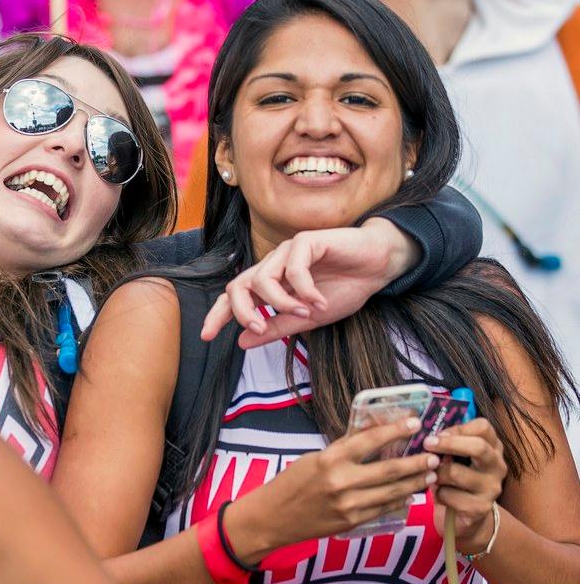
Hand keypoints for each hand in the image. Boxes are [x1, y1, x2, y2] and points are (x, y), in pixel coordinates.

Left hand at [201, 219, 419, 347]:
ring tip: (305, 314)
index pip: (236, 296)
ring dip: (281, 303)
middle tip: (259, 327)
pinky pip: (293, 268)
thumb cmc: (344, 289)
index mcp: (271, 284)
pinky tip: (320, 301)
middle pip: (238, 285)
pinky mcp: (306, 241)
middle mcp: (274, 266)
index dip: (219, 314)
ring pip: (264, 278)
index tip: (207, 336)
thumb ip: (277, 327)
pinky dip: (304, 290)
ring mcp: (287, 252)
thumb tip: (242, 341)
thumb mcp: (308, 319)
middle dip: (242, 310)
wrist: (377, 267)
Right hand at [226, 417, 439, 560]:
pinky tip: (409, 495)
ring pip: (391, 493)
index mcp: (331, 459)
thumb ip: (344, 450)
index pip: (370, 440)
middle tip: (434, 454)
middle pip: (388, 470)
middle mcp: (342, 482)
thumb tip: (373, 436)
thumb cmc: (292, 481)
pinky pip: (382, 510)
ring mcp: (348, 505)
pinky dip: (398, 501)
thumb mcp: (316, 457)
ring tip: (430, 474)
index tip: (415, 422)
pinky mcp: (351, 523)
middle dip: (415, 462)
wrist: (273, 517)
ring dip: (413, 483)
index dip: (395, 430)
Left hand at [425, 418, 506, 554]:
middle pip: (478, 447)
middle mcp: (497, 465)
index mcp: (493, 446)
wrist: (467, 516)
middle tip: (426, 443)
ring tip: (432, 474)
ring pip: (456, 472)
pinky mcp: (480, 508)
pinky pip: (449, 495)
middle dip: (448, 443)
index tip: (438, 432)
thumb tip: (425, 430)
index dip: (459, 428)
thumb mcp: (456, 456)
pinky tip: (441, 494)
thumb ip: (448, 441)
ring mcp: (491, 488)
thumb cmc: (456, 477)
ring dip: (437, 473)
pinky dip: (438, 493)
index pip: (484, 427)